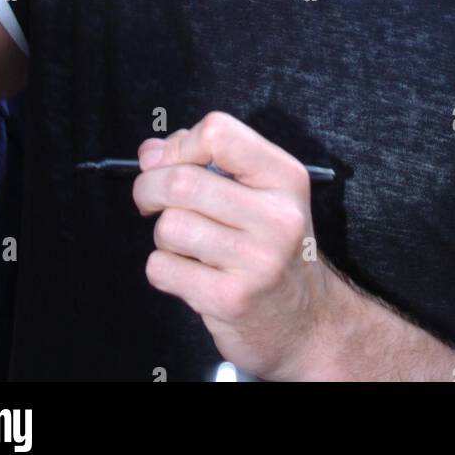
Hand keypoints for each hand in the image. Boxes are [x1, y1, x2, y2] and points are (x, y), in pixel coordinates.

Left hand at [133, 112, 340, 379]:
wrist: (306, 321)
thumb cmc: (272, 247)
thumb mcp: (260, 193)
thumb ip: (207, 161)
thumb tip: (150, 153)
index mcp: (285, 177)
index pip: (219, 133)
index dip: (180, 145)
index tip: (169, 163)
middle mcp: (277, 216)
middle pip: (182, 181)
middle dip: (148, 188)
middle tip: (149, 200)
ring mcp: (256, 261)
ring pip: (169, 226)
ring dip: (162, 234)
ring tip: (184, 243)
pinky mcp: (231, 299)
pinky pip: (162, 268)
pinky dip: (163, 268)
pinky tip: (189, 272)